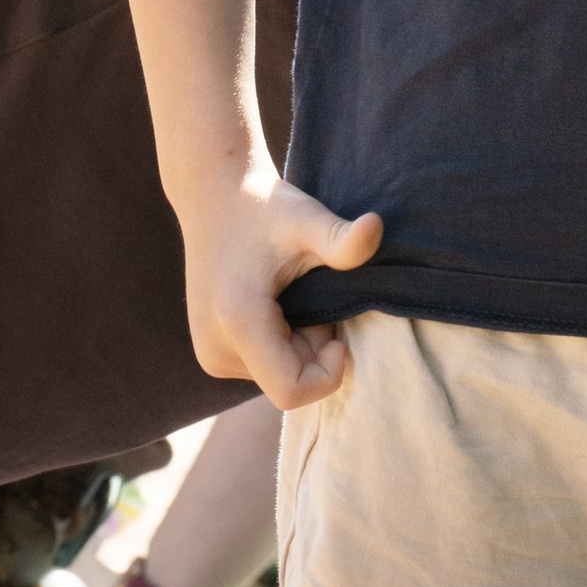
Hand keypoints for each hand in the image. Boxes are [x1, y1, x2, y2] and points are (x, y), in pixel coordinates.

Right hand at [177, 166, 382, 409]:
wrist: (213, 194)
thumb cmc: (264, 206)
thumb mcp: (306, 219)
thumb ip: (341, 238)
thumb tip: (376, 227)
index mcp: (237, 322)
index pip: (292, 391)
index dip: (328, 371)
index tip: (337, 328)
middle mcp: (215, 348)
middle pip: (288, 381)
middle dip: (314, 348)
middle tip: (311, 293)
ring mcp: (209, 354)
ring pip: (276, 376)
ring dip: (298, 344)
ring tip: (289, 293)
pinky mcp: (210, 353)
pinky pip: (261, 367)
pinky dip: (280, 343)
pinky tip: (272, 302)